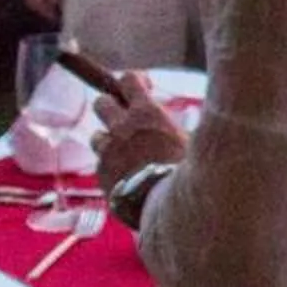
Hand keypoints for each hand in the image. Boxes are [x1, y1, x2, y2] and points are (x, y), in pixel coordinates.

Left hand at [93, 72, 185, 190]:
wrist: (169, 206)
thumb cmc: (189, 173)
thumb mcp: (189, 140)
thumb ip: (171, 127)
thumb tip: (172, 124)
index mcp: (147, 113)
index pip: (128, 79)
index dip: (135, 81)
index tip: (144, 88)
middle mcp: (122, 128)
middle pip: (101, 102)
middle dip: (111, 106)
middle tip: (126, 118)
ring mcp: (108, 151)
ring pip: (97, 136)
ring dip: (109, 141)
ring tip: (126, 153)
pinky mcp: (102, 174)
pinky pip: (101, 164)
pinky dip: (112, 167)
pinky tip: (128, 177)